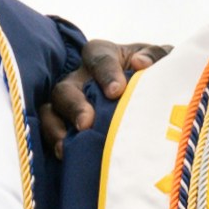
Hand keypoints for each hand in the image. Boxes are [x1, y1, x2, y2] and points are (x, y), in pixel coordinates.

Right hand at [42, 36, 167, 140]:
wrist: (147, 97)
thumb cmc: (150, 74)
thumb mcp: (159, 62)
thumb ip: (155, 57)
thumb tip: (140, 64)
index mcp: (103, 55)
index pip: (99, 58)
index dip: (105, 73)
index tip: (116, 91)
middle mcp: (80, 76)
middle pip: (67, 87)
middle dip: (75, 105)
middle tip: (86, 123)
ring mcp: (68, 100)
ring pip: (51, 109)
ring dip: (56, 126)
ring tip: (66, 145)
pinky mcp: (64, 122)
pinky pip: (50, 128)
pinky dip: (54, 140)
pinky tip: (65, 154)